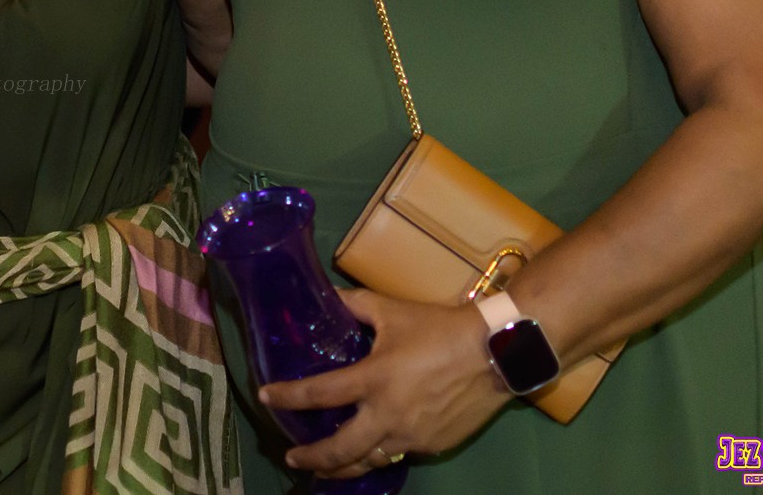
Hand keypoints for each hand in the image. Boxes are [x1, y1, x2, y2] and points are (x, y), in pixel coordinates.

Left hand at [258, 289, 510, 481]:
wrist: (497, 352)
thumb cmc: (439, 328)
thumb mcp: (391, 309)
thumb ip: (354, 304)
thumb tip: (327, 295)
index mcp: (373, 380)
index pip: (318, 394)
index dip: (287, 397)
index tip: (266, 398)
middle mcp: (388, 416)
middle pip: (339, 450)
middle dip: (311, 458)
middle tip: (292, 458)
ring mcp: (411, 436)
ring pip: (368, 461)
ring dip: (342, 467)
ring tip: (325, 468)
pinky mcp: (433, 445)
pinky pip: (397, 455)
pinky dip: (378, 454)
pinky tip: (370, 450)